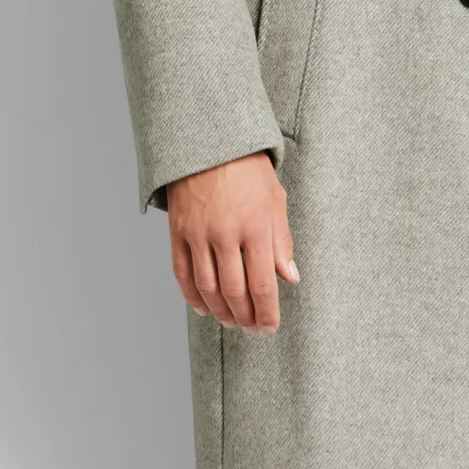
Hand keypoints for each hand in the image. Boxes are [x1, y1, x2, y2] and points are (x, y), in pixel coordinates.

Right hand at [167, 150, 299, 333]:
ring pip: (208, 288)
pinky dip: (192, 296)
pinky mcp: (178, 231)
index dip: (267, 314)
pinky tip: (204, 307)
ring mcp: (198, 233)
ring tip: (231, 321)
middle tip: (252, 329)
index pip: (263, 285)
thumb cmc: (248, 168)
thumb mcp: (275, 199)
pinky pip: (182, 273)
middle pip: (234, 292)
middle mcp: (226, 233)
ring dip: (221, 312)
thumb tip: (290, 278)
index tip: (270, 327)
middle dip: (245, 318)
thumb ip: (282, 242)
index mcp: (256, 226)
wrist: (208, 140)